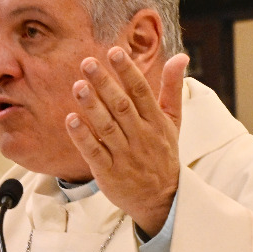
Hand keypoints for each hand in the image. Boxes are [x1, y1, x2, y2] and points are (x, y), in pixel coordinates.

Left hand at [66, 48, 189, 235]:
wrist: (162, 200)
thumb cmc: (163, 154)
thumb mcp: (173, 122)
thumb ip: (172, 88)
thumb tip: (181, 56)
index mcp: (156, 122)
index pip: (141, 92)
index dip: (128, 71)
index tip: (114, 51)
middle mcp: (141, 136)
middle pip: (122, 107)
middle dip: (105, 83)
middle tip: (88, 62)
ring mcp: (125, 155)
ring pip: (107, 128)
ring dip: (92, 107)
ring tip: (78, 86)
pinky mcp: (109, 172)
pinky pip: (94, 152)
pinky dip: (83, 137)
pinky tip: (71, 120)